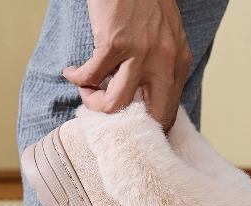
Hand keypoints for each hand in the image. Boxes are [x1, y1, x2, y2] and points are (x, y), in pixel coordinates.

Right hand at [63, 0, 190, 129]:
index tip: (133, 126)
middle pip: (153, 117)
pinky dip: (78, 79)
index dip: (151, 126)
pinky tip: (72, 73)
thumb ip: (163, 60)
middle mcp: (164, 62)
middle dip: (129, 125)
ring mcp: (140, 54)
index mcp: (178, 61)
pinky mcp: (114, 42)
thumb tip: (149, 89)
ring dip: (96, 103)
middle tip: (111, 115)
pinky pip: (91, 75)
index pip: (170, 110)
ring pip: (117, 103)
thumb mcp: (166, 33)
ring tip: (87, 93)